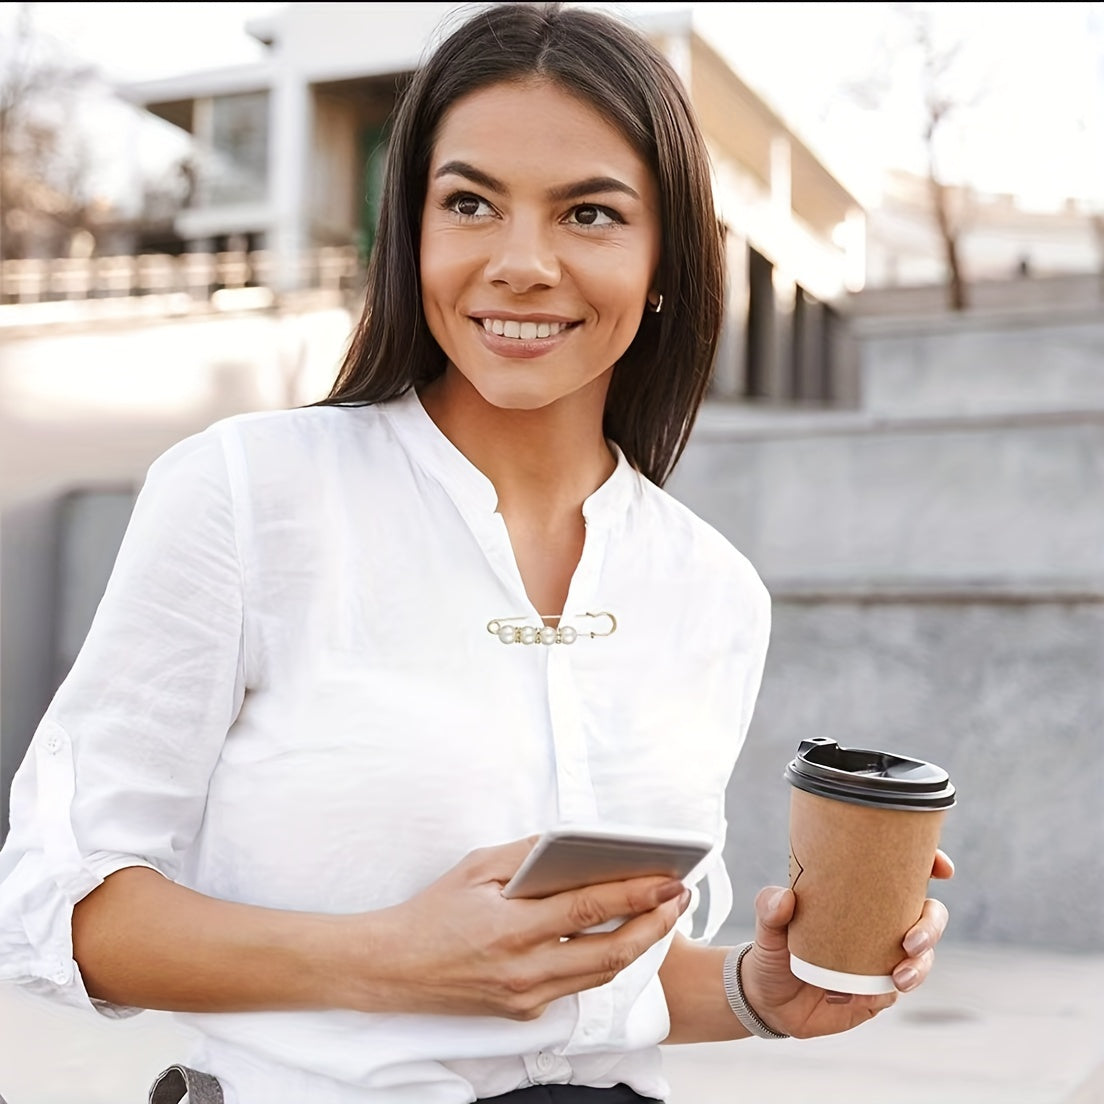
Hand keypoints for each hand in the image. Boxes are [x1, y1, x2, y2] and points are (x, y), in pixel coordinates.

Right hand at [358, 836, 690, 1019]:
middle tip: (680, 897)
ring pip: (600, 975)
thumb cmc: (433, 910)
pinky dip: (603, 962)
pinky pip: (576, 986)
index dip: (636, 894)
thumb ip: (528, 855)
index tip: (669, 877)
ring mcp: (526, 998)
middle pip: (609, 952)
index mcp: (511, 929)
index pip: (589, 909)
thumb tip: (574, 843)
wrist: (393, 968)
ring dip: (638, 945)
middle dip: (654, 924)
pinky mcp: (524, 1013)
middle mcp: (524, 971)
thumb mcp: (477, 868)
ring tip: (662, 915)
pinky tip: (621, 938)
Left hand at [739, 849, 953, 1038]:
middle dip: (931, 925)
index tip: (942, 867)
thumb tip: (785, 898)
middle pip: (927, 917)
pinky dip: (887, 992)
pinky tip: (868, 996)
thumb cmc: (773, 950)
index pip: (903, 874)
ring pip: (922, 958)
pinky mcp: (878, 993)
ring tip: (899, 977)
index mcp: (860, 897)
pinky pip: (895, 991)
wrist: (768, 1000)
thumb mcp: (767, 925)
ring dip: (920, 966)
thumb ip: (770, 907)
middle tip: (911, 940)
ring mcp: (883, 959)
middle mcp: (879, 925)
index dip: (929, 865)